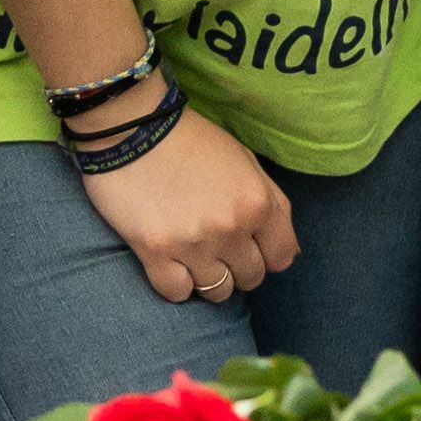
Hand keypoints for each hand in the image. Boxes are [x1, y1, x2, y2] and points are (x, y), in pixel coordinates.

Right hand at [82, 90, 298, 309]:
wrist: (133, 127)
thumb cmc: (192, 140)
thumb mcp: (245, 161)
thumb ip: (273, 206)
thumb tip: (287, 253)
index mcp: (258, 202)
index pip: (280, 258)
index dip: (265, 255)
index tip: (248, 246)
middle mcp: (231, 227)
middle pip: (250, 278)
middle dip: (237, 267)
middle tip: (217, 248)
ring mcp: (193, 243)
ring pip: (216, 292)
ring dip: (207, 278)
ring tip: (193, 255)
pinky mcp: (155, 252)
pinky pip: (177, 293)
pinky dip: (175, 284)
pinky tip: (170, 261)